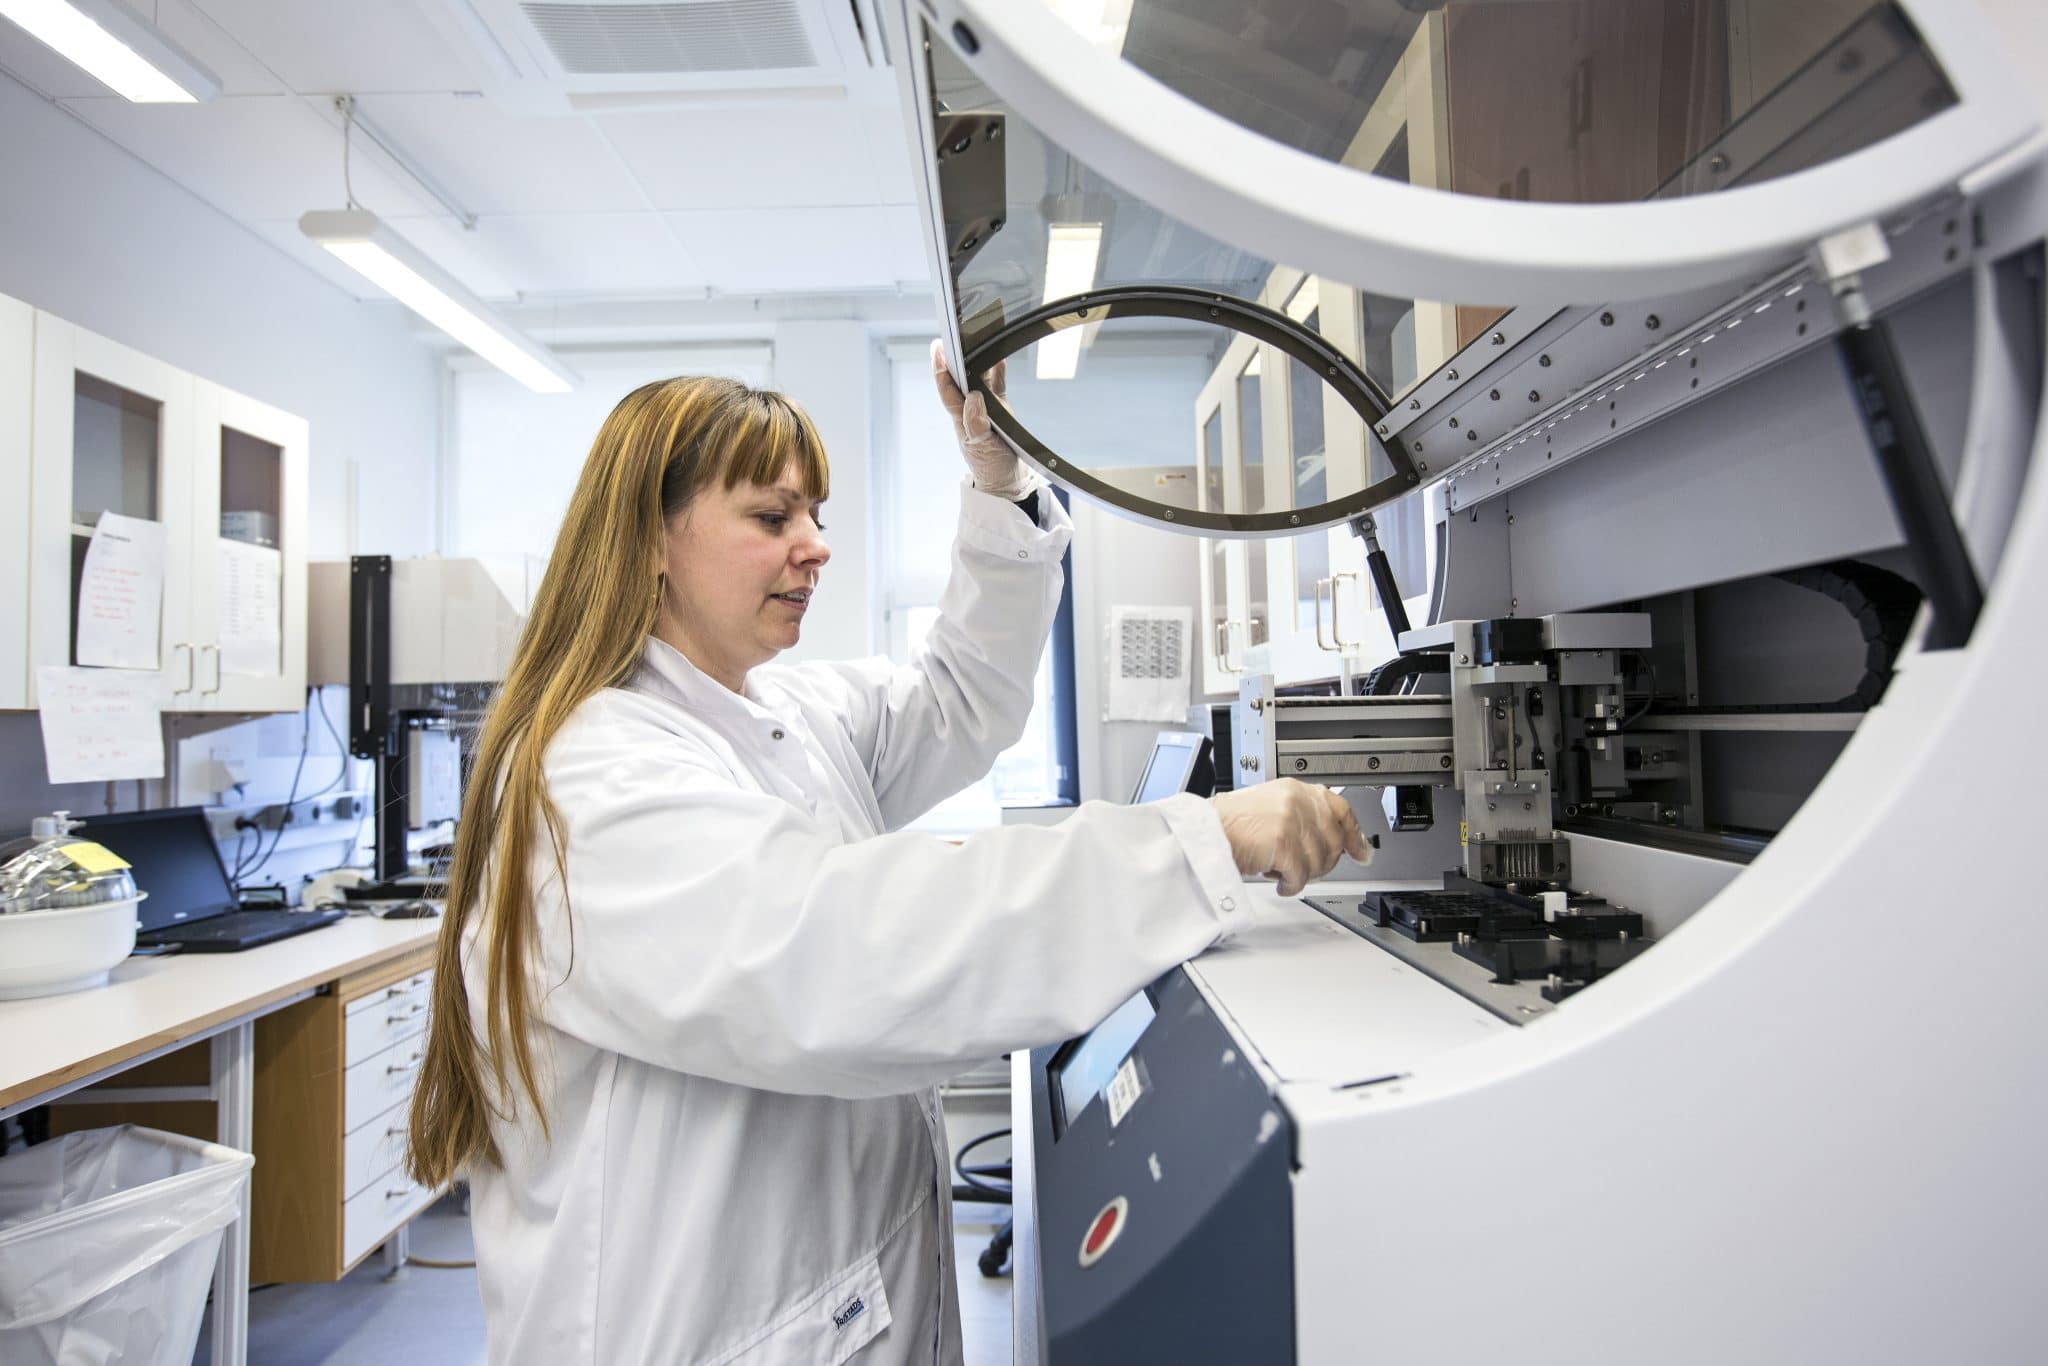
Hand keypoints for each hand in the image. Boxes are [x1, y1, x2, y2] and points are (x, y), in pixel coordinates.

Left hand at [931, 338, 1027, 498]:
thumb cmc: (991, 467)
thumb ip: (977, 425)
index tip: (938, 348)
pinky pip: (997, 385)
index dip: (941, 369)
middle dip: (953, 357)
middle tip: (950, 334)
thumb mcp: (983, 449)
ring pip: (977, 378)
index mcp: (960, 418)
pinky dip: (998, 372)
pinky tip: (1000, 359)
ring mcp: (984, 408)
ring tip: (974, 338)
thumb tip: (973, 398)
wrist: (1008, 480)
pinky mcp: (999, 409)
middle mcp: (969, 409)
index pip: (947, 390)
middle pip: (958, 379)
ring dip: (975, 361)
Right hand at [1210, 780, 1370, 897]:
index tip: (1362, 851)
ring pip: (1319, 862)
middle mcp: (1297, 800)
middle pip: (1334, 841)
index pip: (1339, 808)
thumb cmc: (1229, 827)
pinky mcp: (1283, 842)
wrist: (1204, 834)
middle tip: (1304, 870)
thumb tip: (1330, 842)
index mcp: (1295, 789)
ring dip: (1302, 875)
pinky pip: (1301, 876)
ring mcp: (1291, 820)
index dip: (1354, 834)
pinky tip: (1278, 882)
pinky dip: (1290, 885)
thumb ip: (1301, 818)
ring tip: (1280, 870)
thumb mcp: (1269, 810)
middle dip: (1322, 863)